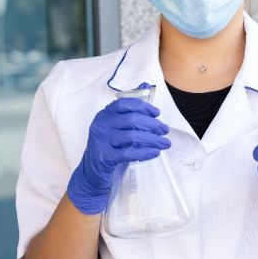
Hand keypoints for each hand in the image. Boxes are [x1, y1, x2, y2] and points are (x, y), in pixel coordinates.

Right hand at [67, 87, 171, 214]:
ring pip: (131, 136)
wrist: (92, 172)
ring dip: (152, 139)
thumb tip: (146, 85)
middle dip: (152, 124)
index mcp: (104, 114)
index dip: (143, 106)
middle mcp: (100, 124)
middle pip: (131, 120)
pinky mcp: (104, 157)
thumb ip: (131, 107)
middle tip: (165, 130)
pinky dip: (144, 152)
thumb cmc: (109, 146)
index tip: (157, 113)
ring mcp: (100, 141)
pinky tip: (155, 153)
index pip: (124, 104)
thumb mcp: (118, 126)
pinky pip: (128, 153)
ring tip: (165, 143)